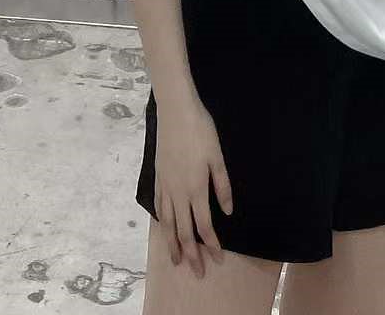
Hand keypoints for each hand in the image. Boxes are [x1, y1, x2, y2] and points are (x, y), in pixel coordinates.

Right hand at [154, 95, 233, 279]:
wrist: (176, 112)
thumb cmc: (201, 131)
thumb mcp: (218, 157)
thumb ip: (222, 186)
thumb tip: (227, 212)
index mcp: (196, 189)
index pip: (203, 226)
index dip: (211, 244)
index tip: (217, 259)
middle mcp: (178, 192)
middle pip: (184, 231)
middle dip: (192, 253)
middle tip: (197, 272)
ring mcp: (166, 185)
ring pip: (168, 222)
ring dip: (172, 243)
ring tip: (176, 260)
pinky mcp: (158, 176)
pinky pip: (159, 206)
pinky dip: (163, 221)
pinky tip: (164, 226)